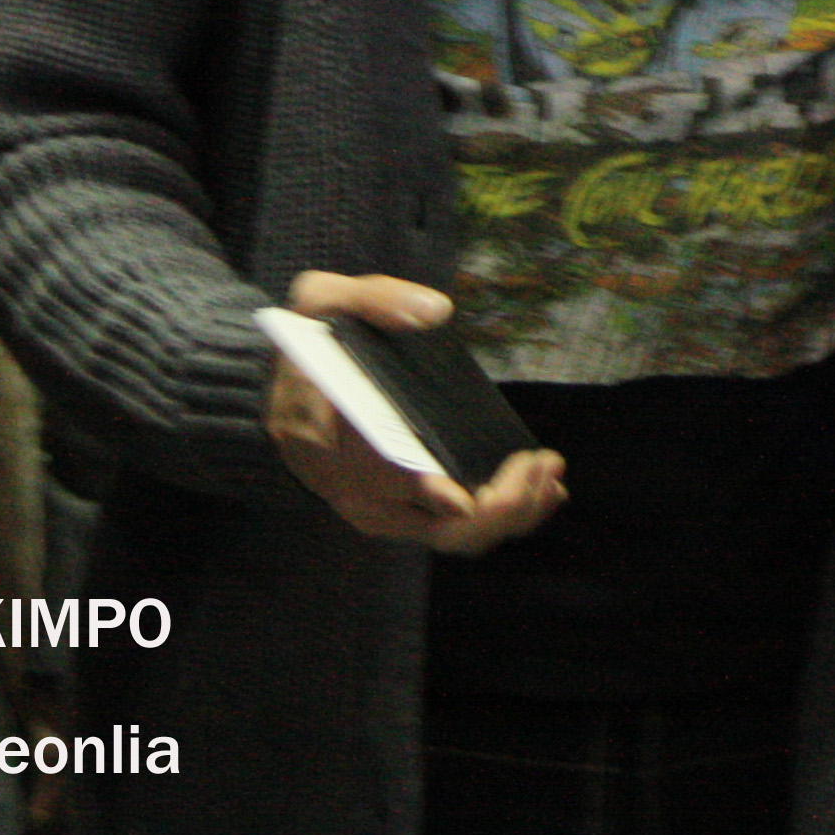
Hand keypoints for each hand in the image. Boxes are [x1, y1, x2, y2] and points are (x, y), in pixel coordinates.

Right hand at [265, 271, 565, 555]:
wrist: (284, 388)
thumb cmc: (309, 342)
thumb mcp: (321, 300)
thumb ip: (373, 300)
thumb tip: (433, 312)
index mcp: (325, 438)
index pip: (377, 478)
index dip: (423, 492)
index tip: (464, 492)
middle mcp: (353, 490)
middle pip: (432, 522)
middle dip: (496, 506)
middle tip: (539, 464)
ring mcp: (380, 509)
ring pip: (453, 535)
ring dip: (512, 513)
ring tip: (551, 473)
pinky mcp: (403, 513)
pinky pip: (457, 529)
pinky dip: (505, 516)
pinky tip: (543, 491)